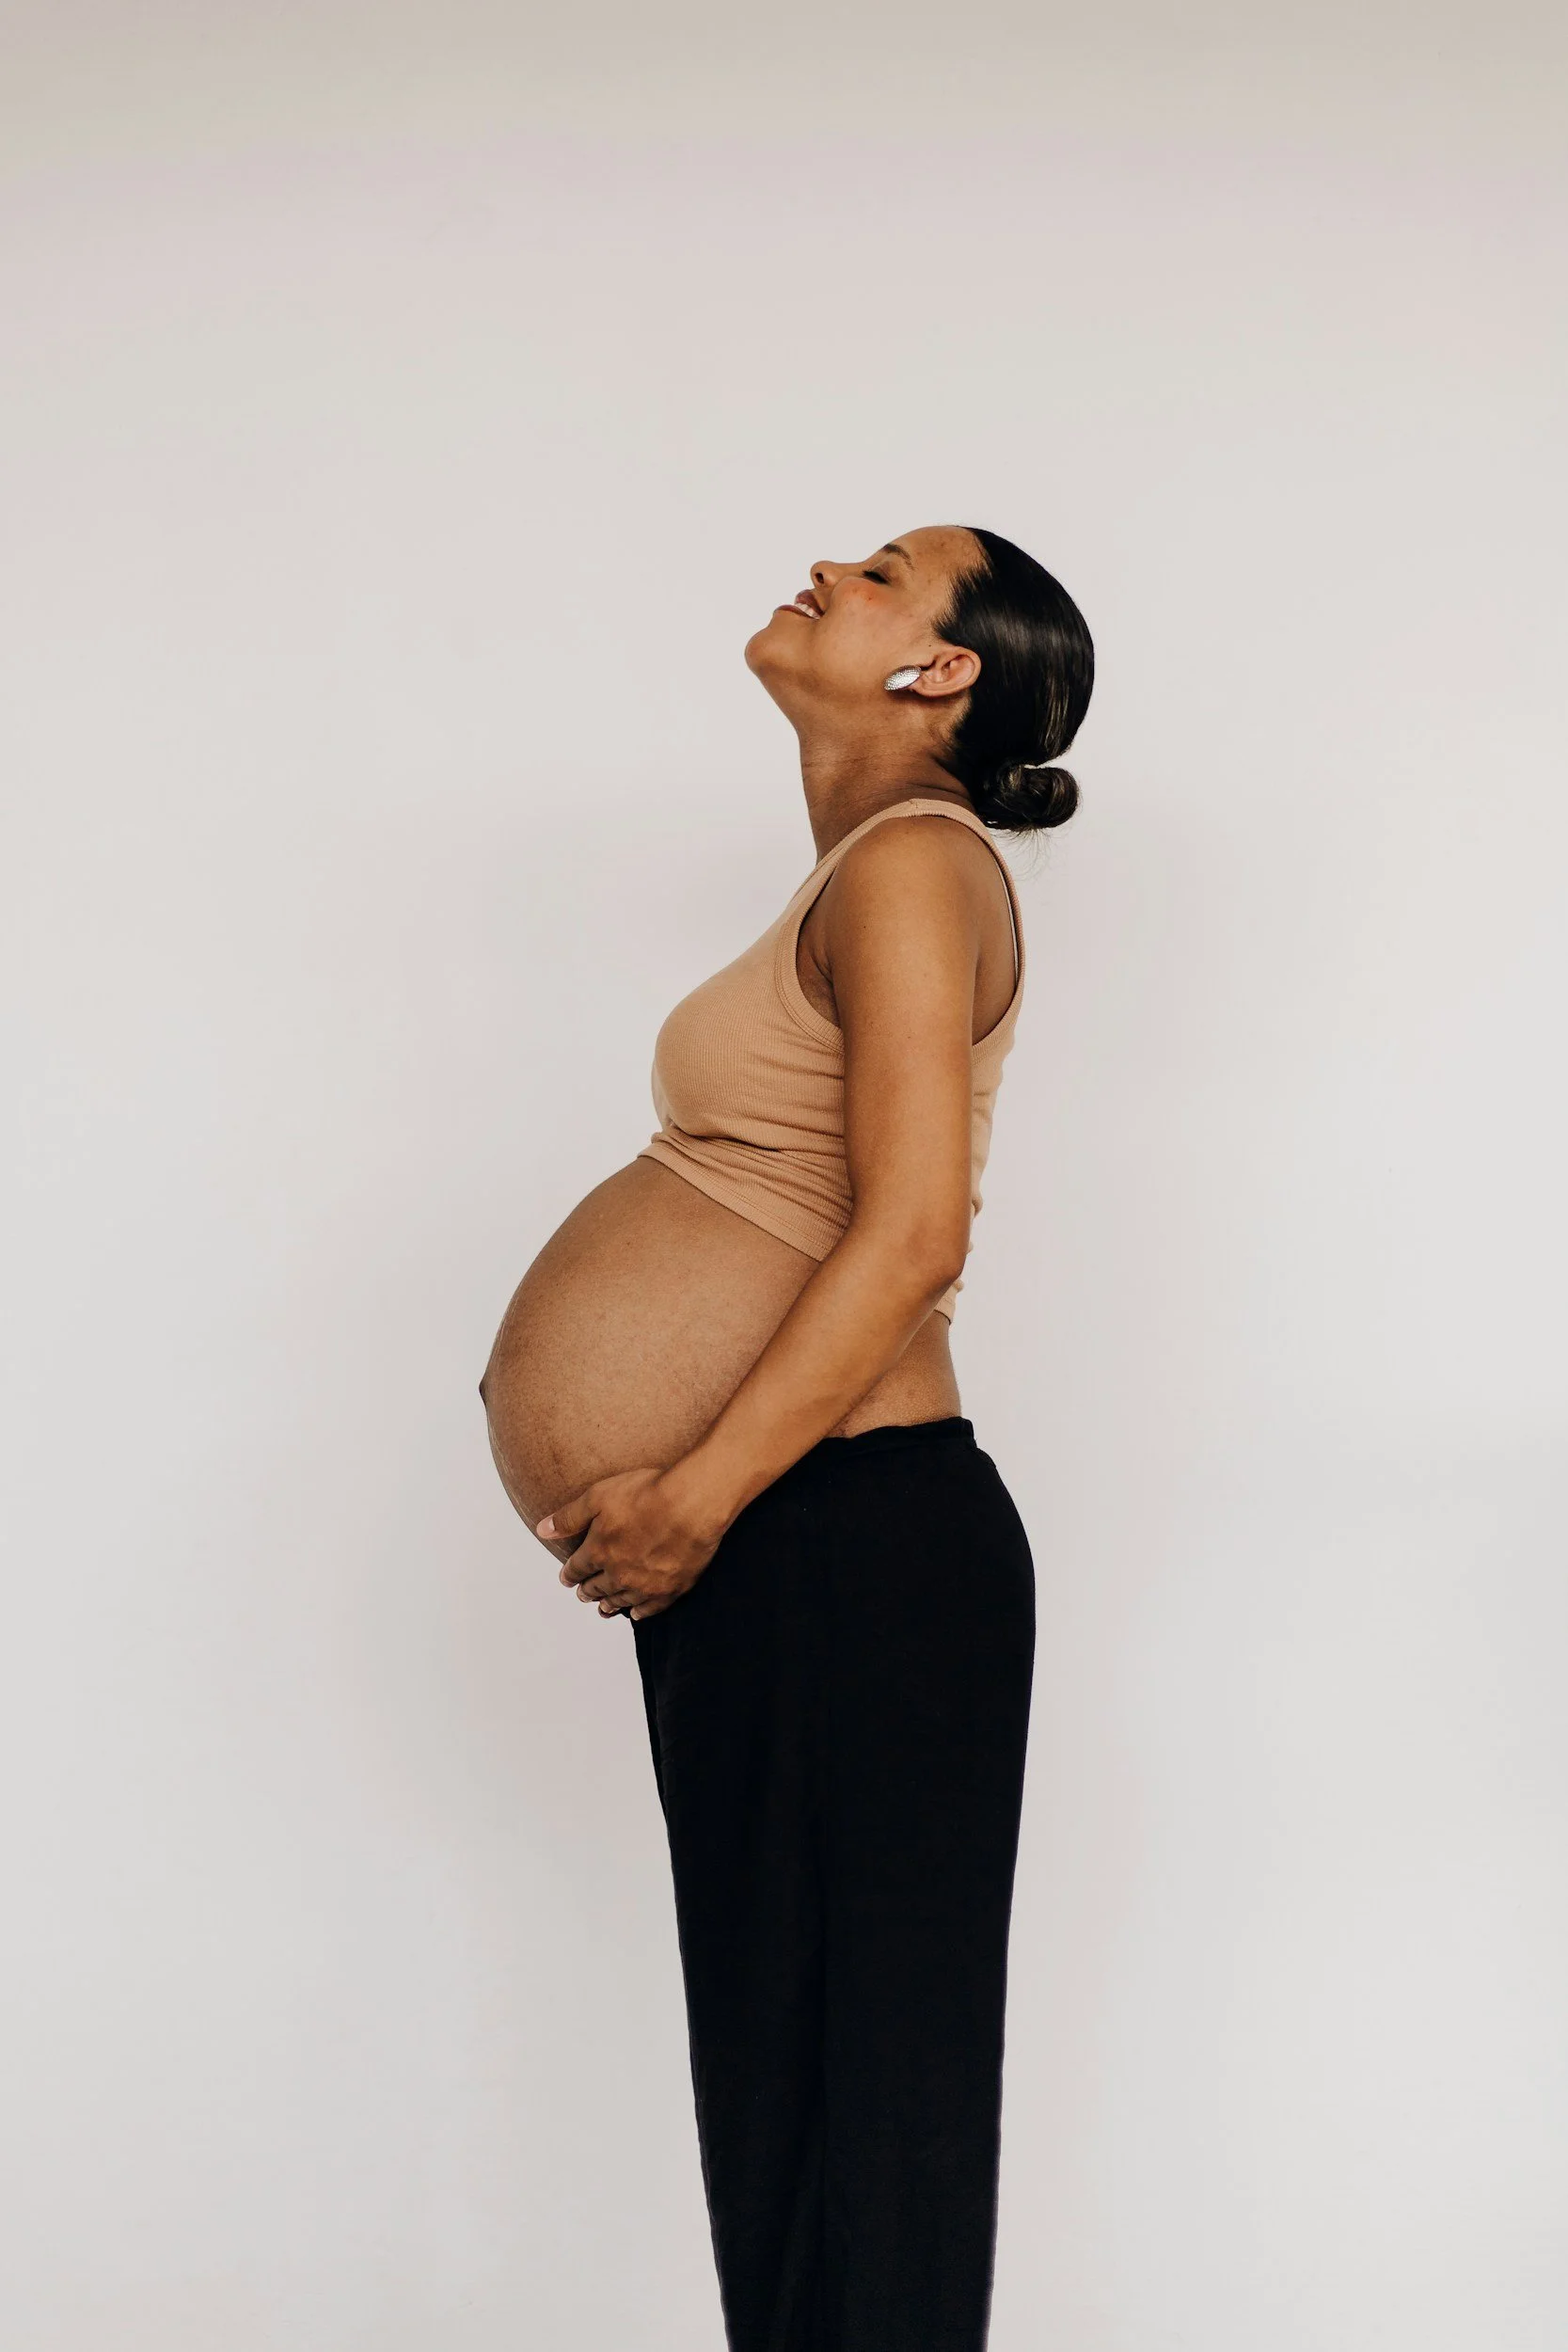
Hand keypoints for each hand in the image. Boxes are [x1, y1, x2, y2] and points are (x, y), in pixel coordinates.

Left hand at [536, 1465, 726, 1620]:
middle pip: (598, 1587)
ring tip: (603, 1608)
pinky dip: (640, 1612)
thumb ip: (569, 1516)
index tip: (566, 1579)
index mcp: (599, 1551)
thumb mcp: (598, 1496)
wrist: (691, 1504)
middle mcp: (619, 1573)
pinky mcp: (671, 1588)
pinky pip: (651, 1608)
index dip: (569, 1574)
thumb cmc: (647, 1493)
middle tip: (582, 1594)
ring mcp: (645, 1584)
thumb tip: (542, 1530)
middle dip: (587, 1591)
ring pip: (621, 1600)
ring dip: (609, 1605)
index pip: (578, 1568)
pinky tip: (636, 1613)